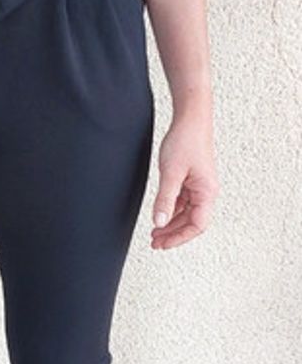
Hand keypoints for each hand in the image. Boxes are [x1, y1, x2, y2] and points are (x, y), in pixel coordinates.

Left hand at [151, 108, 218, 249]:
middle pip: (192, 222)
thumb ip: (165, 199)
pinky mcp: (192, 180)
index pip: (197, 225)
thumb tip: (159, 222)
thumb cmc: (186, 141)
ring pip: (186, 213)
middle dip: (173, 234)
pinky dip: (171, 210)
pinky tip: (160, 215)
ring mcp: (199, 186)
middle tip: (155, 242)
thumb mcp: (171, 173)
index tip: (164, 244)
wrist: (190, 119)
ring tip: (155, 232)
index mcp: (207, 192)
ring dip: (171, 223)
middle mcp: (206, 191)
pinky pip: (183, 202)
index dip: (180, 238)